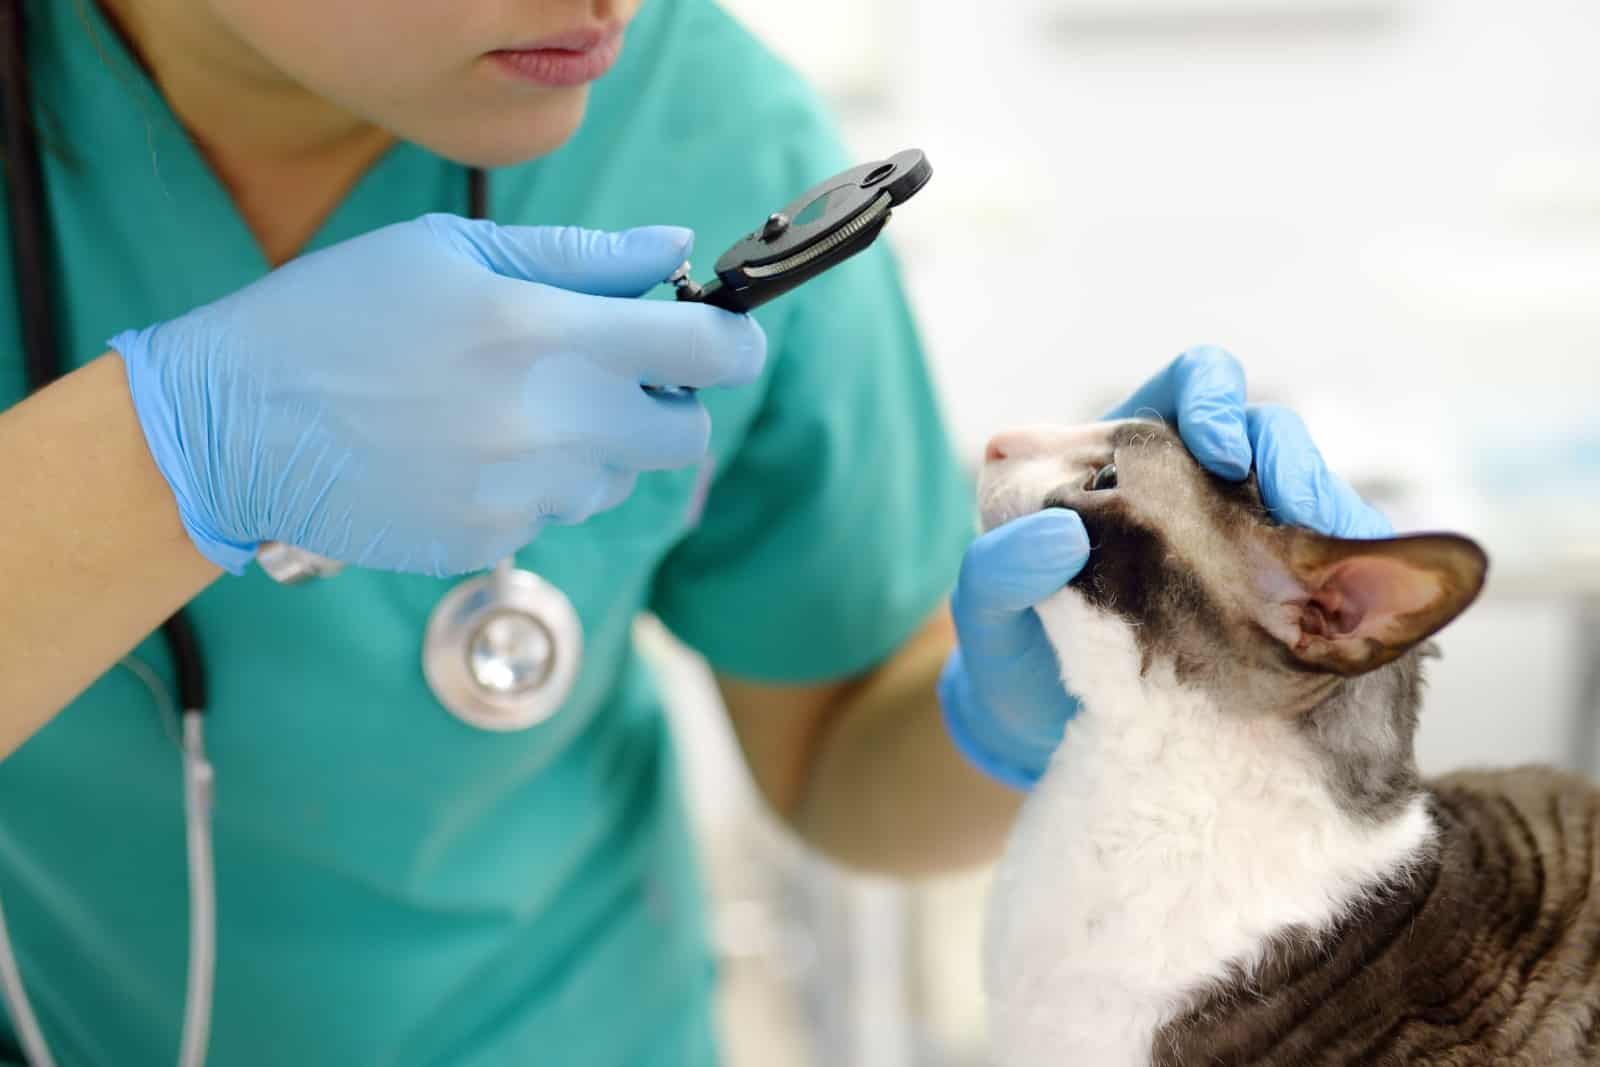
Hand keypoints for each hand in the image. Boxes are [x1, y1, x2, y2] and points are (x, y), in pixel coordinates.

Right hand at [111, 215, 764, 576]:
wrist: (233, 422)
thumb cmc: (338, 312)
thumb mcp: (452, 249)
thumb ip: (580, 256)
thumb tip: (675, 249)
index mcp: (549, 334)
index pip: (709, 351)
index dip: (734, 342)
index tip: (721, 337)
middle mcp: (551, 424)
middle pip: (685, 435)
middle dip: (667, 403)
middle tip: (607, 372)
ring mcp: (522, 495)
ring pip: (615, 480)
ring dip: (591, 446)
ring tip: (503, 408)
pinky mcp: (490, 543)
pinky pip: (550, 515)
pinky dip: (530, 486)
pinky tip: (462, 451)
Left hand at [939, 345, 1389, 788]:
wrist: (1037, 737)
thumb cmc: (1008, 654)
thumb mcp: (985, 613)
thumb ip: (998, 570)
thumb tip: (1058, 532)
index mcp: (1125, 458)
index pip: (1185, 388)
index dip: (1211, 397)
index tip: (1216, 451)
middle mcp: (1193, 490)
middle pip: (1264, 435)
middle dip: (1288, 457)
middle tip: (1292, 508)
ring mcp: (1241, 546)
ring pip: (1309, 499)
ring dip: (1332, 517)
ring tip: (1331, 559)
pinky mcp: (1276, 606)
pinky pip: (1333, 572)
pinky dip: (1353, 577)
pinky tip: (1354, 607)